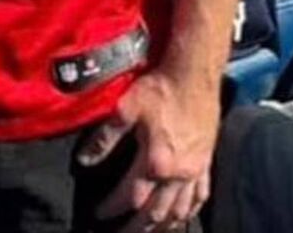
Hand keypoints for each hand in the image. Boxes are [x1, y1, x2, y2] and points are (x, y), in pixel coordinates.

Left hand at [77, 69, 218, 231]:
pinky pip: (200, 197)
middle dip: (136, 228)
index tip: (98, 213)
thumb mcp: (125, 109)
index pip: (129, 196)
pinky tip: (182, 217)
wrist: (194, 75)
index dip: (112, 207)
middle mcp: (177, 173)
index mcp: (155, 162)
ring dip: (162, 226)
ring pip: (179, 211)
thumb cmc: (159, 88)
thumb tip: (85, 160)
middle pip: (155, 213)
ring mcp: (195, 171)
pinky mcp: (206, 163)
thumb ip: (105, 138)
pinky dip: (189, 211)